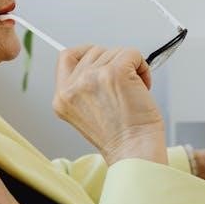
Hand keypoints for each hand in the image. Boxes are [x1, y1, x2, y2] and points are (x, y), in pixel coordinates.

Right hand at [54, 45, 166, 165]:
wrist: (134, 152)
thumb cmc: (119, 137)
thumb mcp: (85, 112)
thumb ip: (83, 87)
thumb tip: (99, 62)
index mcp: (62, 97)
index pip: (66, 56)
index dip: (87, 54)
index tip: (103, 63)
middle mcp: (73, 85)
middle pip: (95, 51)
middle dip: (113, 64)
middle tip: (122, 89)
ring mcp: (93, 76)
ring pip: (115, 51)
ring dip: (130, 68)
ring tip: (132, 93)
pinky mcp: (116, 72)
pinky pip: (133, 53)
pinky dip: (142, 66)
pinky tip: (143, 86)